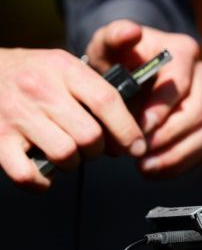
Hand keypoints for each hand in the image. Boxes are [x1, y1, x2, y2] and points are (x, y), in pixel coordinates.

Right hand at [0, 47, 145, 190]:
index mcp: (62, 68)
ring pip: (66, 155)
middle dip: (98, 150)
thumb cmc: (31, 75)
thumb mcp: (64, 68)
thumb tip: (130, 135)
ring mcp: (16, 115)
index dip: (128, 130)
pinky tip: (43, 170)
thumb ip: (96, 93)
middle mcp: (39, 89)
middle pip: (90, 135)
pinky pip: (28, 174)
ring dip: (72, 163)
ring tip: (65, 152)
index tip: (136, 147)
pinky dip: (41, 181)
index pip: (107, 101)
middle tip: (90, 147)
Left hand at [86, 20, 201, 177]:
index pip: (180, 83)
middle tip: (141, 150)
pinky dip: (178, 163)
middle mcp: (201, 77)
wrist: (128, 72)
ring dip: (174, 154)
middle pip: (195, 111)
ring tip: (145, 166)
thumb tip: (131, 32)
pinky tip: (153, 170)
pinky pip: (200, 149)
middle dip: (168, 135)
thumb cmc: (118, 57)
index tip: (141, 126)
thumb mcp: (109, 43)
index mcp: (183, 52)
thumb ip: (115, 36)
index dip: (162, 107)